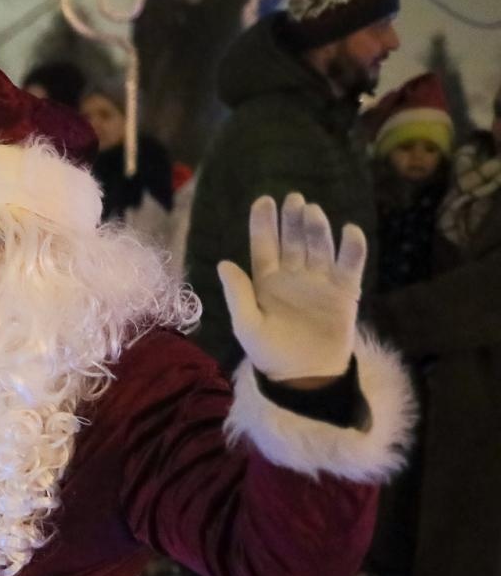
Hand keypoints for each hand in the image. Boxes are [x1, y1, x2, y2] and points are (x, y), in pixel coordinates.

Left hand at [217, 192, 365, 381]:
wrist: (304, 376)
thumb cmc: (270, 352)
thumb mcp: (247, 325)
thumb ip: (237, 295)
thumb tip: (223, 263)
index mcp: (266, 281)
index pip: (264, 246)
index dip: (264, 224)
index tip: (263, 201)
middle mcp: (294, 276)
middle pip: (294, 241)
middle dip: (292, 220)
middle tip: (293, 199)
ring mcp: (320, 281)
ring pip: (319, 248)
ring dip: (317, 230)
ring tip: (312, 211)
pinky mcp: (345, 292)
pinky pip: (350, 266)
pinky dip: (352, 249)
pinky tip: (350, 231)